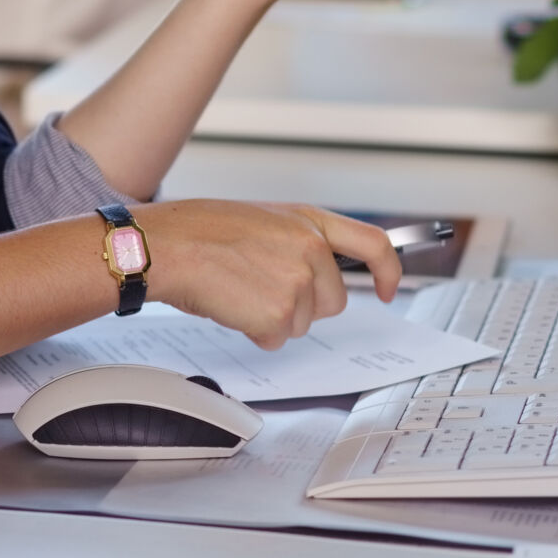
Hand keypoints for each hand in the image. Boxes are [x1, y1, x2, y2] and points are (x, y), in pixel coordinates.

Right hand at [134, 198, 404, 346]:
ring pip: (303, 323)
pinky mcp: (279, 314)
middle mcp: (311, 249)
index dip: (388, 271)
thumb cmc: (201, 231)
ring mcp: (298, 282)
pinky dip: (253, 331)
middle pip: (334, 300)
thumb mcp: (265, 219)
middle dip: (304, 304)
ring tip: (240, 288)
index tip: (389, 289)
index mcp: (309, 220)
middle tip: (262, 284)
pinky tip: (232, 304)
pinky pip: (276, 338)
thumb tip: (317, 273)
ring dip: (274, 317)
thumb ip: (300, 240)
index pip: (374, 244)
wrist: (168, 245)